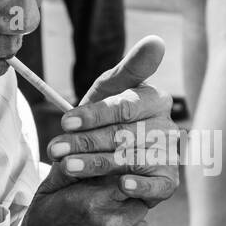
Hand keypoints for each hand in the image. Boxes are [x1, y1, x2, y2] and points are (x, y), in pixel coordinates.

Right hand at [0, 177, 151, 225]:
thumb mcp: (43, 197)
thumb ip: (67, 170)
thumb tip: (80, 148)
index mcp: (92, 201)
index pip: (126, 179)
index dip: (120, 185)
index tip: (113, 190)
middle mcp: (111, 224)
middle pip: (139, 204)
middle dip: (126, 207)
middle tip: (106, 217)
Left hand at [42, 35, 178, 206]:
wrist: (101, 165)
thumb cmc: (104, 123)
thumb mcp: (109, 93)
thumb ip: (130, 68)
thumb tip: (157, 40)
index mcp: (155, 100)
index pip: (125, 105)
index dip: (94, 114)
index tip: (65, 122)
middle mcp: (168, 127)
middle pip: (124, 134)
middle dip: (86, 142)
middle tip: (55, 149)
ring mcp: (169, 155)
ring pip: (131, 159)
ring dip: (97, 164)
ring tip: (67, 167)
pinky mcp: (168, 182)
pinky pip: (157, 185)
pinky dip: (139, 186)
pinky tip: (121, 185)